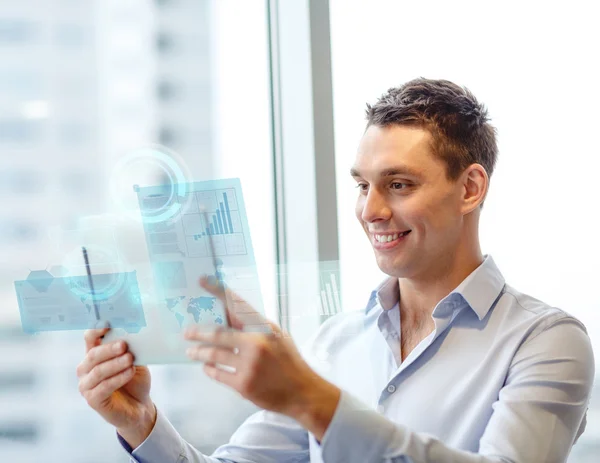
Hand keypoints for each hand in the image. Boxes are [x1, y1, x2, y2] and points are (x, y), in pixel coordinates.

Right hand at [77, 327, 155, 447]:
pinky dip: (118, 378)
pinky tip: (130, 372)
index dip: (96, 330)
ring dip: (115, 364)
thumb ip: (129, 348)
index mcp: (94, 355)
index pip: (89, 339)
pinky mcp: (93, 400)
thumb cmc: (135, 379)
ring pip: (98, 371)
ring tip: (130, 359)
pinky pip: (103, 387)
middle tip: (124, 345)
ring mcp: (86, 385)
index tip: (107, 323)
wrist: (140, 406)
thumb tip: (132, 333)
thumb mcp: (134, 360)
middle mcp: (85, 369)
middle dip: (109, 349)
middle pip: (93, 355)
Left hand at [184, 277, 340, 439]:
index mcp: (265, 328)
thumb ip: (256, 328)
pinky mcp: (243, 384)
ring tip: (191, 351)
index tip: (203, 280)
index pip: (238, 304)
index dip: (218, 291)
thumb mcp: (278, 338)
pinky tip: (206, 366)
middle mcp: (256, 343)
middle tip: (187, 332)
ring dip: (199, 352)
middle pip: (218, 333)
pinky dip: (209, 369)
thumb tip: (231, 317)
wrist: (303, 392)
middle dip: (198, 332)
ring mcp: (249, 364)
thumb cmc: (289, 363)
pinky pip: (217, 373)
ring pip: (214, 354)